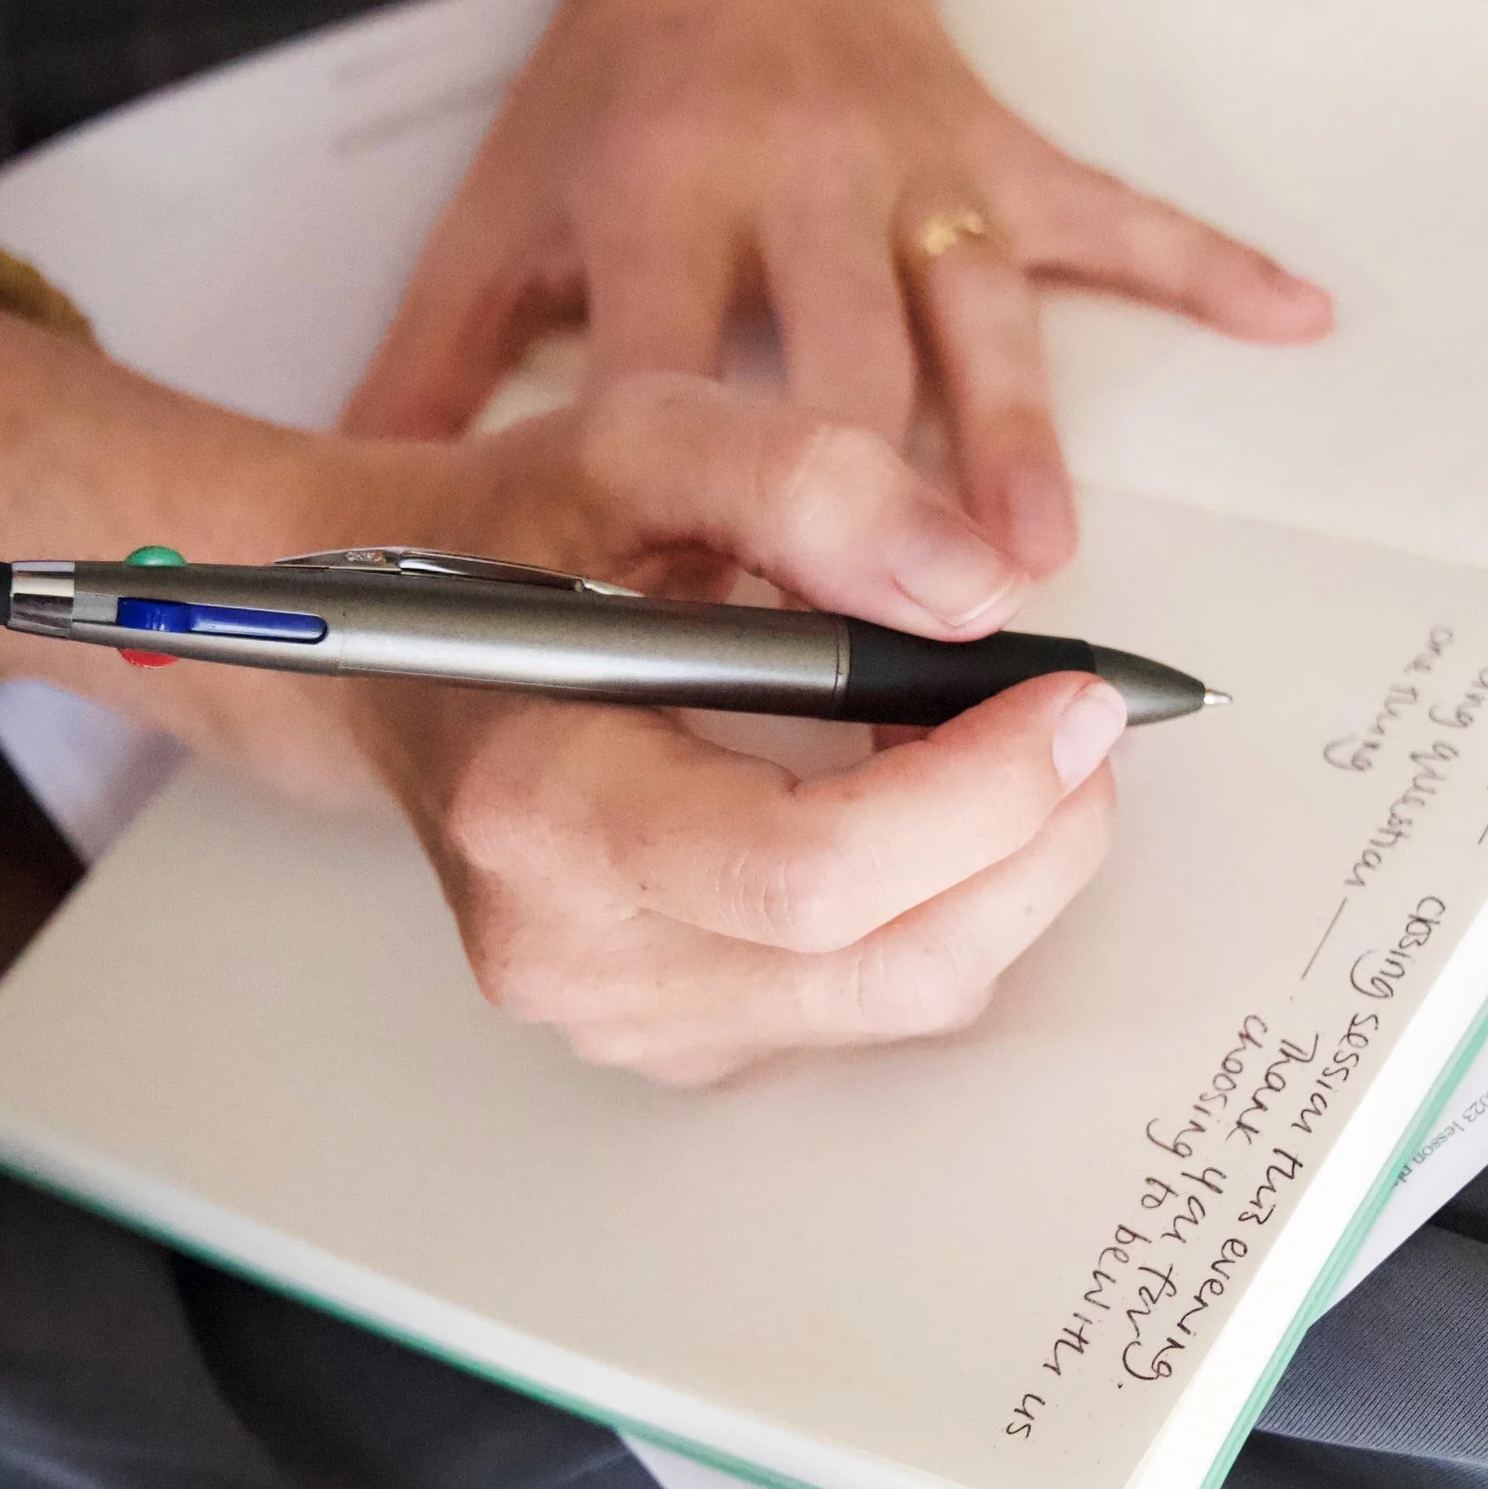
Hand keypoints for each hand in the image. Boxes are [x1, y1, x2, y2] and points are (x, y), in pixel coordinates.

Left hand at [343, 0, 1331, 577]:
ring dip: (1013, 438)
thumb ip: (434, 363)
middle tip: (894, 643)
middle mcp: (794, 179)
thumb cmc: (622, 79)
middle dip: (869, 503)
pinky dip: (1211, 265)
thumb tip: (362, 520)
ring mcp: (918, 166)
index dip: (680, 505)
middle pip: (838, 363)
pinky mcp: (1007, 153)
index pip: (669, 374)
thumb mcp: (504, 203)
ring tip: (1038, 562)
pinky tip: (1296, 314)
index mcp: (657, 197)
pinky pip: (1119, 215)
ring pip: (977, 316)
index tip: (699, 631)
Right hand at [347, 375, 1125, 1086]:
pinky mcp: (673, 1046)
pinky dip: (940, 911)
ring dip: (1003, 876)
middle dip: (1031, 844)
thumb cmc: (514, 542)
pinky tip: (936, 808)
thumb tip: (982, 596)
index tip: (1074, 697)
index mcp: (539, 809)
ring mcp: (619, 1022)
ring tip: (1022, 751)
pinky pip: (864, 1008)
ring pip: (898, 1000)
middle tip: (1088, 726)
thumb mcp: (644, 442)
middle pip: (884, 967)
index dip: (979, 795)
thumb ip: (814, 484)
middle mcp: (570, 953)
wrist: (399, 649)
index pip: (811, 869)